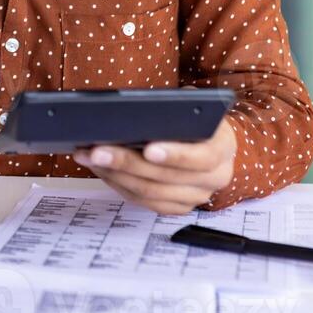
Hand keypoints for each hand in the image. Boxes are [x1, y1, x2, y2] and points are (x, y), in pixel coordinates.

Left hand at [72, 117, 236, 214]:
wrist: (209, 142)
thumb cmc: (194, 119)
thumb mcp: (190, 106)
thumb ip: (175, 110)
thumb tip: (140, 112)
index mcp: (223, 149)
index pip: (203, 157)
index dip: (175, 155)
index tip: (148, 149)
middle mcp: (215, 178)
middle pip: (166, 178)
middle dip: (127, 163)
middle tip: (97, 150)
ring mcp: (196, 196)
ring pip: (150, 193)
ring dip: (115, 174)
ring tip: (89, 156)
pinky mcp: (177, 207)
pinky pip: (144, 202)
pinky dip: (118, 185)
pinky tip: (100, 169)